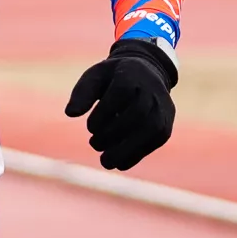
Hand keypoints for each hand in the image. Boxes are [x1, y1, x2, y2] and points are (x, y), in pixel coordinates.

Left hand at [63, 39, 177, 170]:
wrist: (147, 74)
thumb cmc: (113, 78)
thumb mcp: (94, 77)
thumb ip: (82, 93)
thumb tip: (71, 113)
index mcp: (132, 74)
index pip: (122, 92)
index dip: (104, 113)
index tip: (90, 127)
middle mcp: (152, 91)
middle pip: (138, 113)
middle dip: (114, 133)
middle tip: (94, 144)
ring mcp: (162, 109)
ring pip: (151, 130)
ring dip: (127, 150)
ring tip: (106, 162)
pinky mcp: (165, 126)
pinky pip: (154, 142)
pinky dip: (137, 155)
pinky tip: (119, 163)